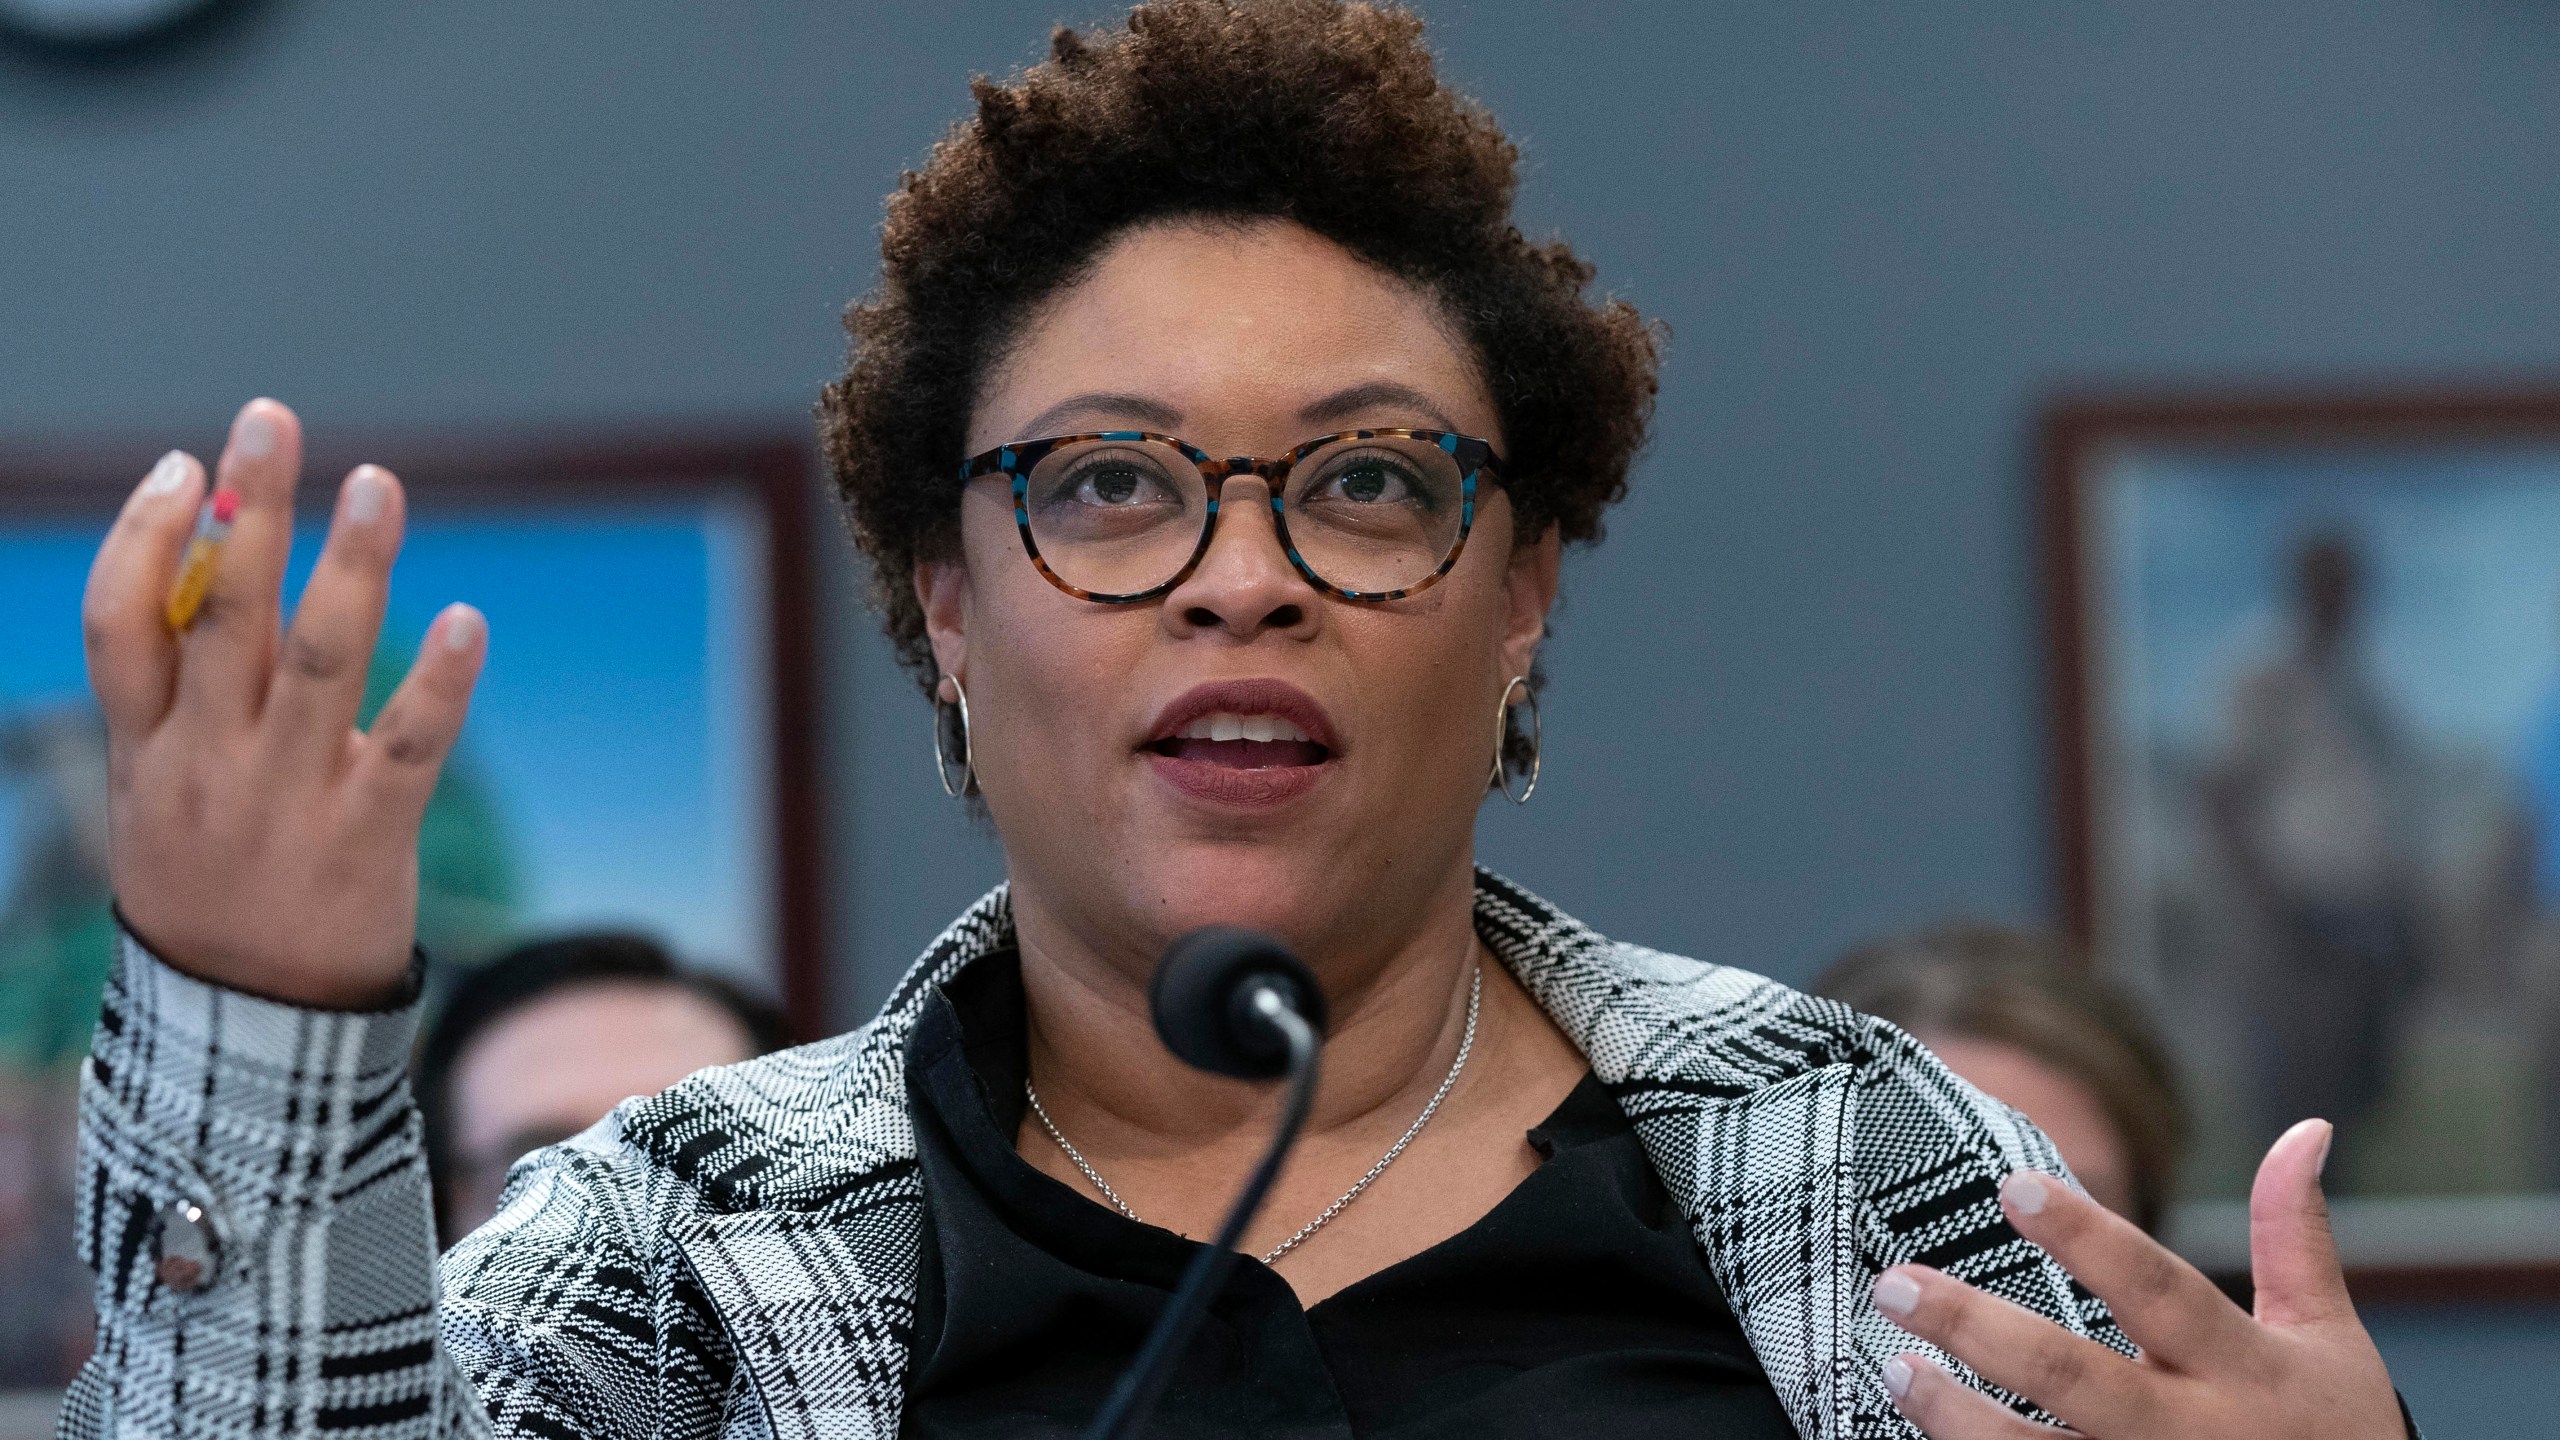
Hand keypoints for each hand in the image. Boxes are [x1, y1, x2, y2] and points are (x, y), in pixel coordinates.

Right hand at [83, 398, 484, 1007]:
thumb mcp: (159, 791)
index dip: (145, 536)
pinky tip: (464, 620)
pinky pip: (407, 749)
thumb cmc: (212, 881)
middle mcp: (207, 764)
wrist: (247, 1028)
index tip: (185, 464)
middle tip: (272, 420)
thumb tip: (215, 559)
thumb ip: (178, 691)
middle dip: (248, 511)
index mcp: (147, 748)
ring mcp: (286, 801)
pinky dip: (438, 683)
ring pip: (317, 663)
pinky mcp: (365, 838)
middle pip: (221, 616)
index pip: (118, 623)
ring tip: (376, 484)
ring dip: (349, 566)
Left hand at [1872, 1119, 2401, 1438]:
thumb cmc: (2334, 1431)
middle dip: (1979, 1329)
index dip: (2088, 1239)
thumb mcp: (2327, 1338)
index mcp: (2244, 1368)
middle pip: (2073, 1378)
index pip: (2156, 1290)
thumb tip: (2306, 1127)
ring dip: (1959, 1419)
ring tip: (1894, 1367)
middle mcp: (2195, 1434)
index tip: (2013, 1185)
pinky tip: (1922, 1438)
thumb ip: (2296, 1237)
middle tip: (1893, 1284)